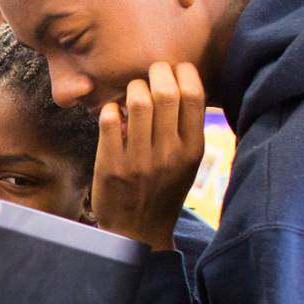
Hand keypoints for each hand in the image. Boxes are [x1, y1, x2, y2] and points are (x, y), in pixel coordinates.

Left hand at [92, 62, 205, 250]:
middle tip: (149, 75)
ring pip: (138, 99)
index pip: (194, 94)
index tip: (173, 71)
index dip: (183, 72)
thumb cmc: (163, 189)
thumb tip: (177, 79)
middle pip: (166, 91)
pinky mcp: (111, 164)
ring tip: (131, 96)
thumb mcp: (188, 162)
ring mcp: (139, 159)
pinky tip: (114, 116)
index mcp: (193, 149)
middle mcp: (169, 153)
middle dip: (156, 72)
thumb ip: (187, 127)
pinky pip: (109, 118)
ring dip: (132, 88)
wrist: (137, 232)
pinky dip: (111, 109)